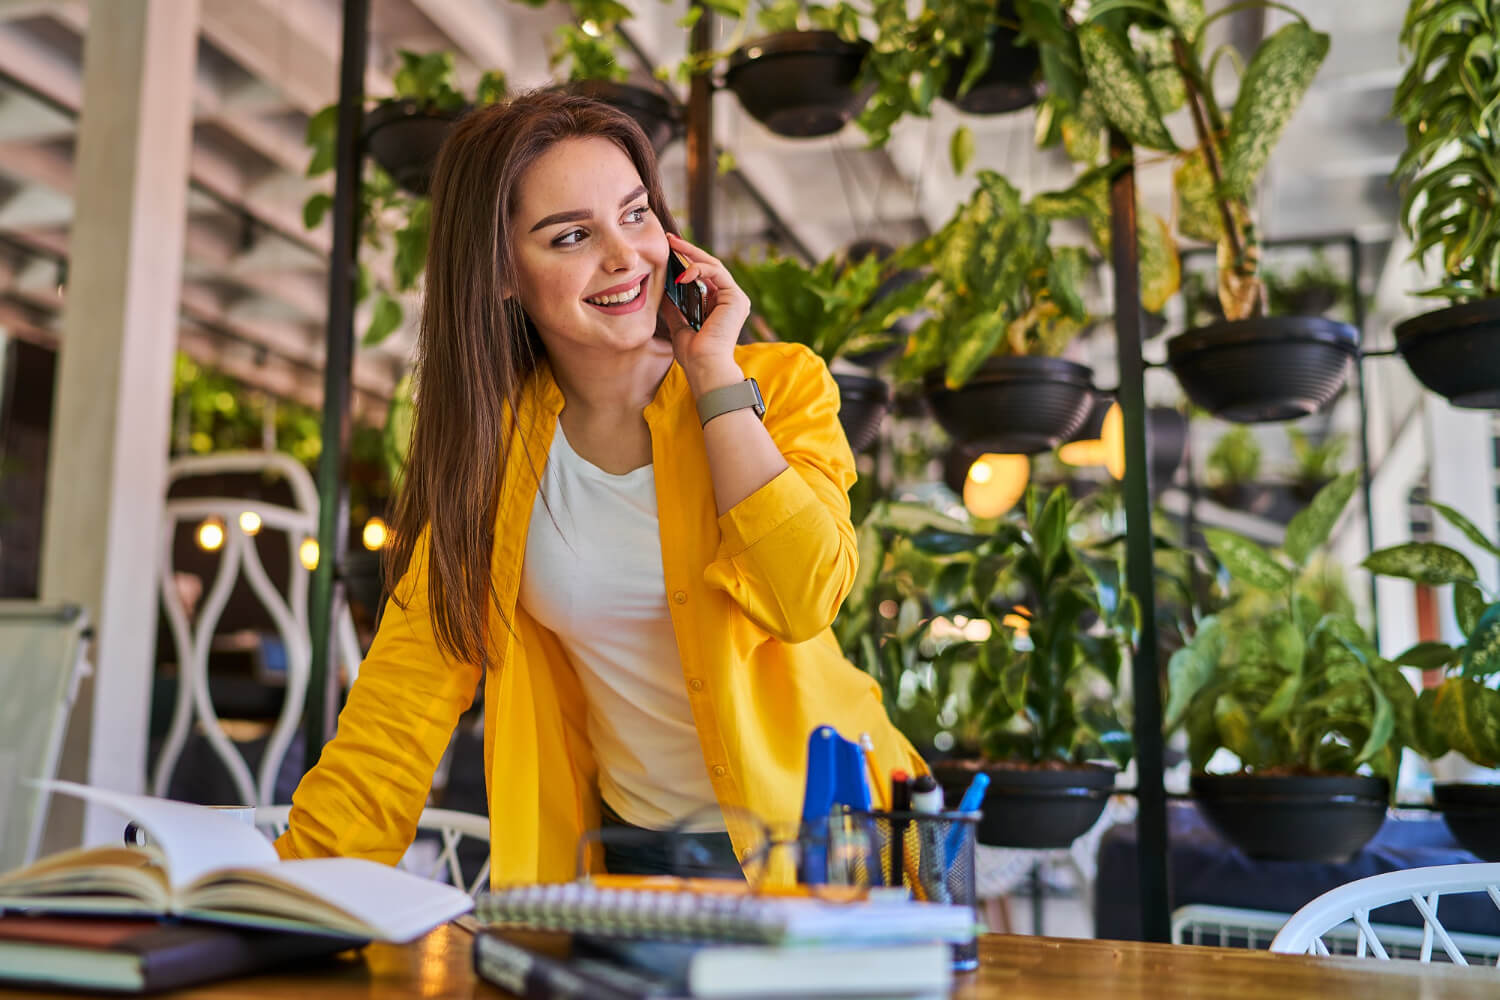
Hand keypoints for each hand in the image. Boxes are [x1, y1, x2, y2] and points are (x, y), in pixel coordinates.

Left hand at [660, 232, 750, 394]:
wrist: (704, 366)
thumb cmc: (693, 354)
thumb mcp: (678, 324)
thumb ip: (675, 307)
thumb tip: (663, 291)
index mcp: (718, 306)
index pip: (703, 276)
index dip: (686, 262)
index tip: (668, 251)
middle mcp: (729, 300)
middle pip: (708, 267)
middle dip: (688, 251)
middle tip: (669, 239)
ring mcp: (735, 298)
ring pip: (713, 266)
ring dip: (691, 255)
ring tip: (672, 249)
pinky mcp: (736, 298)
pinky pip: (717, 273)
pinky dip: (699, 268)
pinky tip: (683, 272)